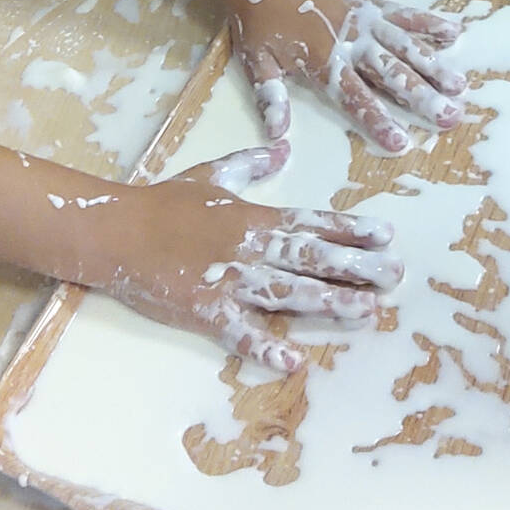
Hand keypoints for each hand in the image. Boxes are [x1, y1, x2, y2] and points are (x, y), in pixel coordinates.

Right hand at [113, 148, 401, 371]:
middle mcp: (249, 247)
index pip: (312, 223)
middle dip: (356, 268)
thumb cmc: (161, 202)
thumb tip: (283, 148)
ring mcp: (228, 280)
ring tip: (367, 313)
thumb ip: (250, 164)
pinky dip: (265, 346)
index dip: (351, 230)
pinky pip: (239, 332)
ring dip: (329, 303)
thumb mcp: (211, 174)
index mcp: (253, 216)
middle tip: (395, 276)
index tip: (387, 236)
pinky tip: (294, 360)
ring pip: (288, 293)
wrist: (114, 229)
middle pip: (312, 258)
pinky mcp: (204, 310)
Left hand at [231, 0, 467, 152]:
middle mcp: (351, 43)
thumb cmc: (258, 21)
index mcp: (325, 63)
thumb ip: (272, 97)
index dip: (379, 121)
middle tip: (450, 116)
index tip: (402, 142)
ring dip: (434, 65)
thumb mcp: (257, 63)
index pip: (356, 98)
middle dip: (422, 97)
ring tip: (460, 85)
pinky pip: (403, 14)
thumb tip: (278, 135)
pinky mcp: (367, 2)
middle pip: (392, 74)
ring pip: (405, 46)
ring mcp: (363, 21)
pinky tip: (454, 32)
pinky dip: (428, 23)